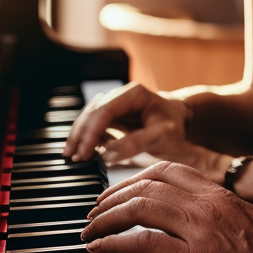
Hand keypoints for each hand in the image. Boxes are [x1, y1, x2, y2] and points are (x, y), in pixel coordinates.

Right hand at [63, 83, 230, 180]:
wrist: (180, 121)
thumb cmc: (174, 127)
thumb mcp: (161, 136)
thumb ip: (136, 143)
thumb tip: (107, 154)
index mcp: (134, 94)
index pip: (104, 110)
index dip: (91, 132)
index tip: (84, 153)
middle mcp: (121, 95)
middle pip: (92, 112)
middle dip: (81, 135)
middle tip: (73, 158)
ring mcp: (116, 103)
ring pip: (89, 117)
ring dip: (80, 137)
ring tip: (75, 157)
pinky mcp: (113, 115)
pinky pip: (94, 124)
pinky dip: (88, 138)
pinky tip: (88, 152)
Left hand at [82, 161, 252, 252]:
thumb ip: (244, 209)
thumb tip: (241, 207)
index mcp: (221, 194)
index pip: (169, 170)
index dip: (137, 177)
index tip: (120, 191)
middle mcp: (207, 204)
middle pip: (147, 184)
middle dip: (113, 195)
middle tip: (95, 211)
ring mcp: (200, 229)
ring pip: (140, 207)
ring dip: (107, 218)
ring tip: (90, 231)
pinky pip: (142, 243)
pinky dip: (115, 243)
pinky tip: (100, 249)